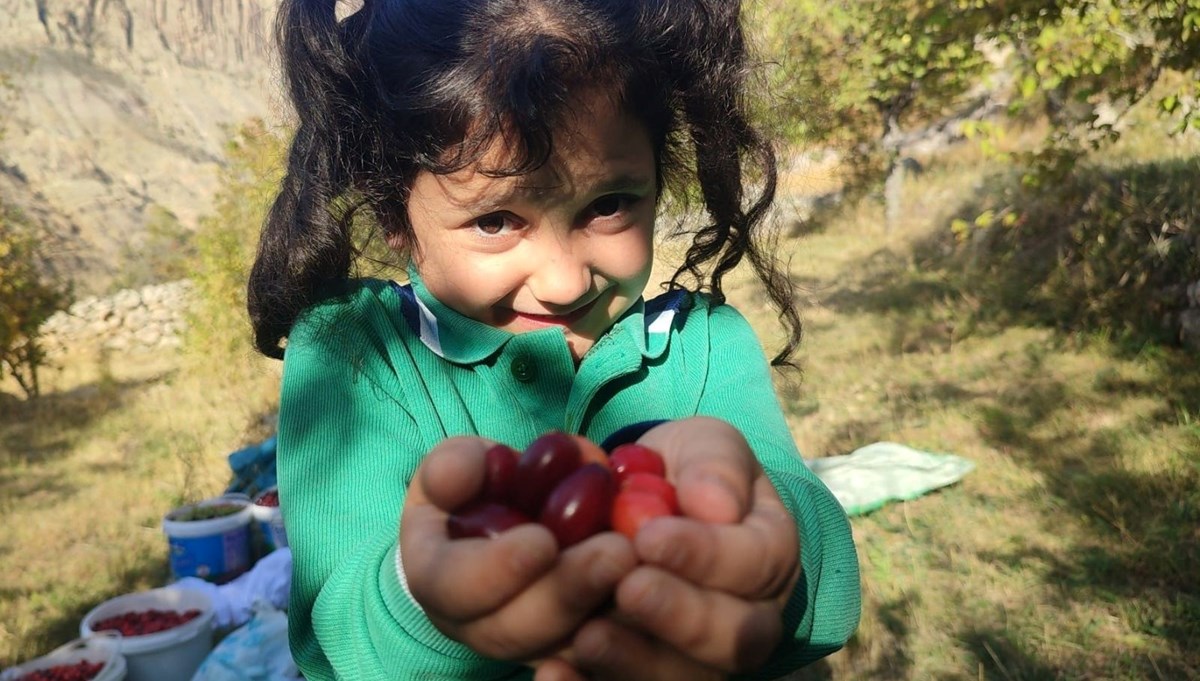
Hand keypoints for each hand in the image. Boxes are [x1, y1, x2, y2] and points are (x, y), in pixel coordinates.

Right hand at [400, 437, 637, 661]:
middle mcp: (474, 623)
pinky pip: (600, 649)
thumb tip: (452, 478)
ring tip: (641, 561)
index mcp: (435, 577)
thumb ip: (454, 466)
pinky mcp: (572, 644)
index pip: (451, 587)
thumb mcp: (461, 464)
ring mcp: (526, 642)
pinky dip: (629, 624)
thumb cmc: (483, 484)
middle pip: (512, 630)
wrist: (521, 510)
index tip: (542, 540)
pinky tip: (660, 586)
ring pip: (561, 645)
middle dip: (565, 592)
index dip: (493, 570)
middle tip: (617, 552)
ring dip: (603, 605)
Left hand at [550, 417, 801, 679]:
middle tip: (628, 588)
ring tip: (588, 636)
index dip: (705, 555)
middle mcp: (747, 619)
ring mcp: (699, 657)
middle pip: (733, 640)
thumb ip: (717, 466)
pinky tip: (553, 673)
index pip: (754, 565)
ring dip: (634, 662)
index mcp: (768, 556)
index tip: (650, 536)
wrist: (650, 499)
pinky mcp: (647, 671)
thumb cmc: (686, 471)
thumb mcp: (707, 446)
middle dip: (678, 617)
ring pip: (682, 677)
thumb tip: (716, 504)